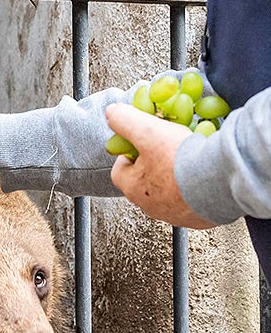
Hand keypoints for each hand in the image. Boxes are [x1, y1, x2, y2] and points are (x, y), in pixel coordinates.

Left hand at [106, 104, 215, 228]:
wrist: (221, 182)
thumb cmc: (182, 160)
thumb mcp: (147, 131)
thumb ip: (125, 120)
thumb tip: (112, 113)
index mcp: (133, 188)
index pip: (119, 170)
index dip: (129, 153)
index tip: (141, 143)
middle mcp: (150, 206)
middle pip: (144, 182)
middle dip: (153, 165)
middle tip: (167, 150)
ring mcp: (174, 214)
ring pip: (168, 193)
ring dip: (175, 178)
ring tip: (188, 162)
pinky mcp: (198, 219)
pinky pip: (192, 203)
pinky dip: (196, 190)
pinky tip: (204, 176)